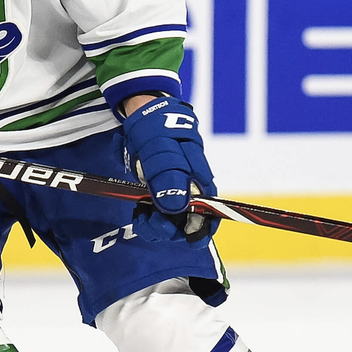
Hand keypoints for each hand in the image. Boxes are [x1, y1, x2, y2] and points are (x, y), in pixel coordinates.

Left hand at [121, 95, 216, 244]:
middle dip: (169, 230)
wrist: (142, 113)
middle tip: (149, 219)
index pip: (212, 216)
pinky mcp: (161, 193)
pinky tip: (139, 211)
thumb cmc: (156, 128)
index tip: (184, 238)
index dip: (201, 232)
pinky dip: (148, 219)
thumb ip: (168, 175)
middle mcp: (191, 191)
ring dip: (155, 227)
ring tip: (140, 216)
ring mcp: (176, 192)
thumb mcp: (160, 148)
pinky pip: (158, 216)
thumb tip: (176, 206)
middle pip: (188, 224)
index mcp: (199, 180)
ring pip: (171, 223)